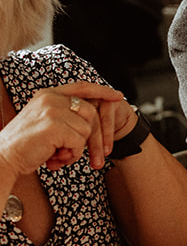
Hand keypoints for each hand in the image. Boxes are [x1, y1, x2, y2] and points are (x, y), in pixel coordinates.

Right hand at [0, 81, 126, 177]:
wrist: (4, 158)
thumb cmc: (24, 146)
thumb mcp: (44, 122)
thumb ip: (64, 115)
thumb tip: (91, 119)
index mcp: (47, 94)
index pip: (81, 87)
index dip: (101, 91)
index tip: (117, 96)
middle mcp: (50, 98)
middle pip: (90, 113)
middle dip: (90, 136)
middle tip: (78, 153)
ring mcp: (52, 111)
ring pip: (86, 130)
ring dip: (76, 148)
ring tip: (58, 155)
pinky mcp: (54, 126)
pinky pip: (79, 142)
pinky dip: (72, 155)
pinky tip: (55, 159)